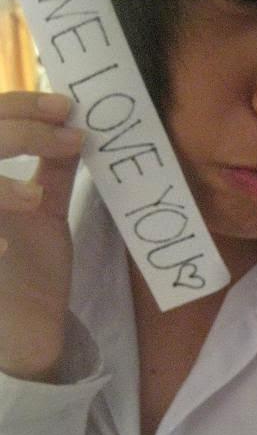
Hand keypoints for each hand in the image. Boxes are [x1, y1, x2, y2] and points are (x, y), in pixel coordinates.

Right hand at [0, 92, 84, 379]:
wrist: (24, 329)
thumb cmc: (29, 266)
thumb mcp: (44, 212)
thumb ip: (52, 170)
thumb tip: (72, 124)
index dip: (19, 105)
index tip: (67, 106)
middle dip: (17, 131)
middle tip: (69, 134)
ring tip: (33, 200)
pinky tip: (5, 248)